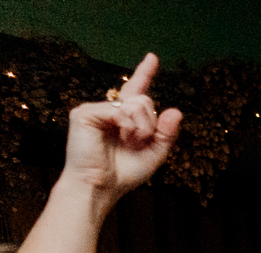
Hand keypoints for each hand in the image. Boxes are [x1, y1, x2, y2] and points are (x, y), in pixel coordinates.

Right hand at [62, 54, 181, 204]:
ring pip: (136, 104)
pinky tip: (120, 138)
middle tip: (138, 141)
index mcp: (125, 118)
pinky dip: (127, 126)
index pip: (137, 91)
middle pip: (144, 100)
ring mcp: (96, 109)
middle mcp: (110, 109)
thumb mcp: (154, 153)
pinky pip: (119, 110)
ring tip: (128, 142)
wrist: (100, 187)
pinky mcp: (84, 113)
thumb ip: (166, 133)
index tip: (153, 58)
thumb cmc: (123, 173)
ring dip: (141, 127)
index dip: (145, 73)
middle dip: (150, 124)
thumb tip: (176, 111)